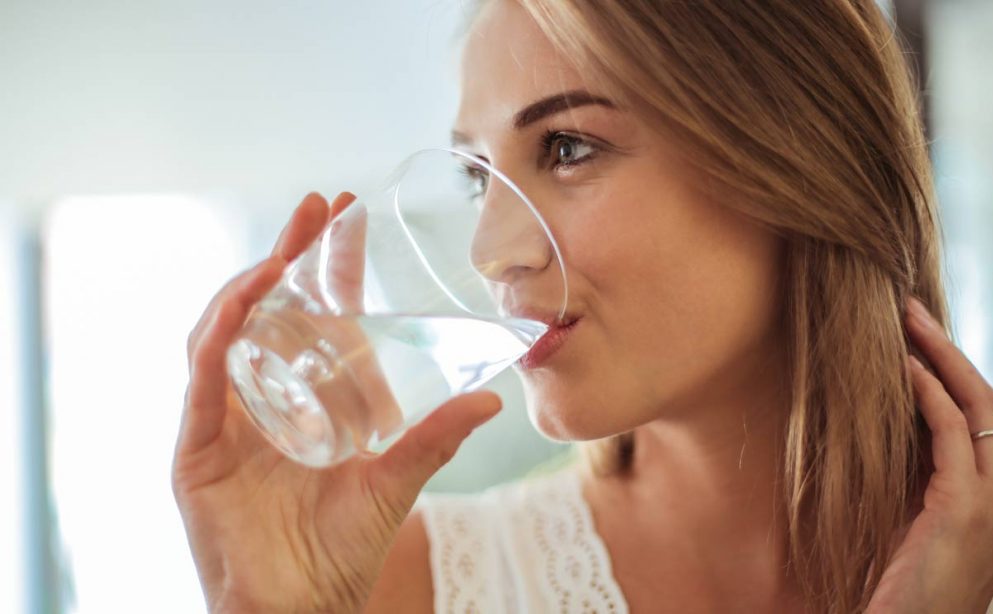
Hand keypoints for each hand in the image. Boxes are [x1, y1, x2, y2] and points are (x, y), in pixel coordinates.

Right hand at [172, 192, 502, 612]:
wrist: (302, 608)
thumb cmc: (341, 550)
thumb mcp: (395, 479)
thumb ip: (436, 438)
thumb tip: (491, 400)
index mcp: (302, 397)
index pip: (307, 314)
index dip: (322, 263)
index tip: (344, 215)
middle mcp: (258, 397)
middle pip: (263, 308)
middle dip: (286, 253)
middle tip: (317, 207)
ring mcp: (224, 419)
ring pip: (223, 329)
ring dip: (250, 281)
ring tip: (285, 248)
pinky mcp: (197, 445)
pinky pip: (203, 378)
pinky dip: (220, 334)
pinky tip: (247, 300)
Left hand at [866, 298, 992, 612]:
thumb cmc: (911, 580)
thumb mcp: (929, 515)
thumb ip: (931, 470)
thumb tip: (907, 416)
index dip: (967, 373)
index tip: (928, 338)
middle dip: (955, 352)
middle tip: (914, 311)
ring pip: (981, 407)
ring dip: (943, 356)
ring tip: (907, 321)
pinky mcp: (966, 508)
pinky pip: (952, 433)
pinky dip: (929, 392)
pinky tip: (903, 367)